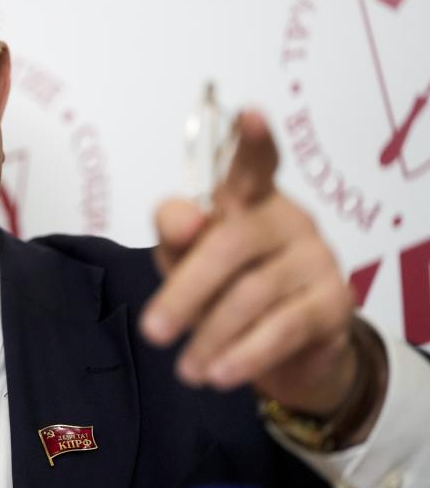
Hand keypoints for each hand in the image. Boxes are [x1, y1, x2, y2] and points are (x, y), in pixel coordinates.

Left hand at [141, 110, 384, 428]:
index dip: (252, 141)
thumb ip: (176, 235)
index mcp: (248, 198)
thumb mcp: (187, 259)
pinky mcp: (334, 302)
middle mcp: (286, 218)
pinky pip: (283, 328)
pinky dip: (244, 354)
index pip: (253, 163)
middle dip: (186, 291)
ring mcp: (316, 257)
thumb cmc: (225, 285)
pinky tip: (218, 374)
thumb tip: (183, 221)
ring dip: (211, 336)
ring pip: (254, 293)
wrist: (287, 347)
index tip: (248, 113)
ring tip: (185, 369)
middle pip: (231, 243)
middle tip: (152, 332)